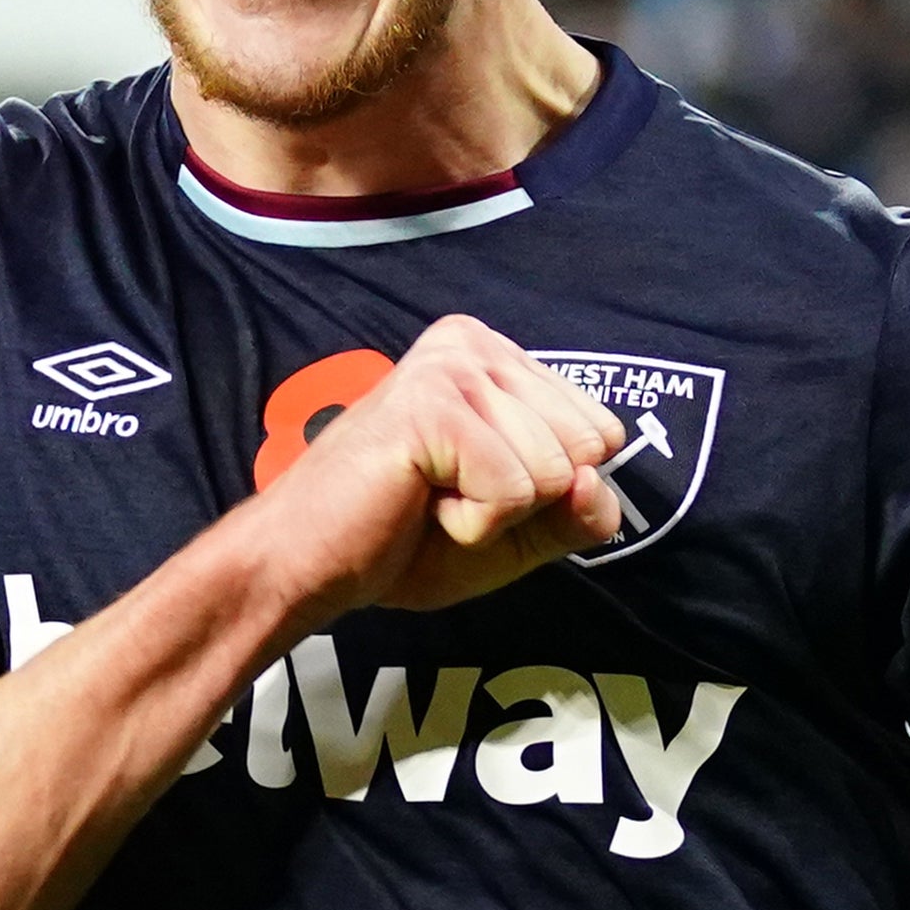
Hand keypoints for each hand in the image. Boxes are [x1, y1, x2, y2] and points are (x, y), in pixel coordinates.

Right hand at [255, 316, 623, 619]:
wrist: (309, 565)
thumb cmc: (403, 543)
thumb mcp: (519, 532)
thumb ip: (578, 512)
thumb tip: (597, 482)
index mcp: (495, 356)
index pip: (601, 430)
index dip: (549, 488)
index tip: (475, 487)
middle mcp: (474, 344)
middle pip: (585, 446)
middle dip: (526, 499)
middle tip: (448, 496)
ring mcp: (451, 368)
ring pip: (553, 470)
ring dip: (495, 513)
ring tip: (430, 498)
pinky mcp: (433, 405)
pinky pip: (514, 490)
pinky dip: (474, 523)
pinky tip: (420, 505)